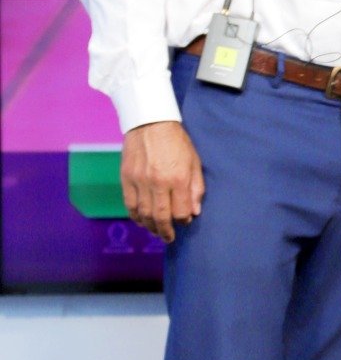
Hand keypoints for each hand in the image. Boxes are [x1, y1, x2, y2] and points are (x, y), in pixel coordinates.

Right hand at [121, 121, 204, 243]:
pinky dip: (135, 216)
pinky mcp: (126, 178)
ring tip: (156, 231)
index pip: (181, 211)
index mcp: (177, 178)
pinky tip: (142, 220)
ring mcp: (139, 181)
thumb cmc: (176, 141)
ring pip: (143, 214)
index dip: (183, 220)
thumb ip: (195, 187)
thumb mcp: (194, 161)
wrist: (150, 122)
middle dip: (166, 231)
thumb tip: (194, 212)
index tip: (184, 221)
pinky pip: (130, 204)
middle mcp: (158, 182)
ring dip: (150, 226)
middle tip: (169, 238)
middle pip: (160, 216)